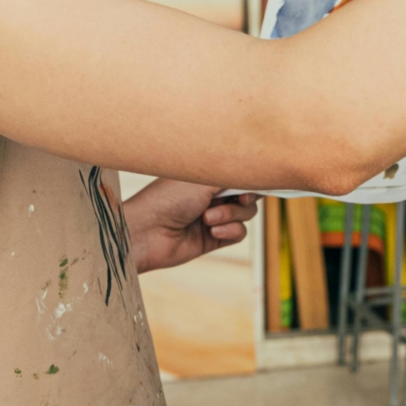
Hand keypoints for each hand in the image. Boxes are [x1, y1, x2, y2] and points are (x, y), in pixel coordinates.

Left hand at [122, 178, 255, 273]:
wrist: (146, 233)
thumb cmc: (167, 199)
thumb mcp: (204, 180)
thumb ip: (234, 174)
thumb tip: (259, 167)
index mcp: (206, 174)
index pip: (239, 172)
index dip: (252, 175)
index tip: (259, 177)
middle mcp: (211, 194)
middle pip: (249, 193)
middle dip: (245, 197)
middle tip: (240, 197)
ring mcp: (214, 216)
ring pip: (246, 214)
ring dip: (232, 214)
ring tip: (208, 218)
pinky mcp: (214, 238)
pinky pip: (238, 233)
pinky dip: (229, 230)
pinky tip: (211, 231)